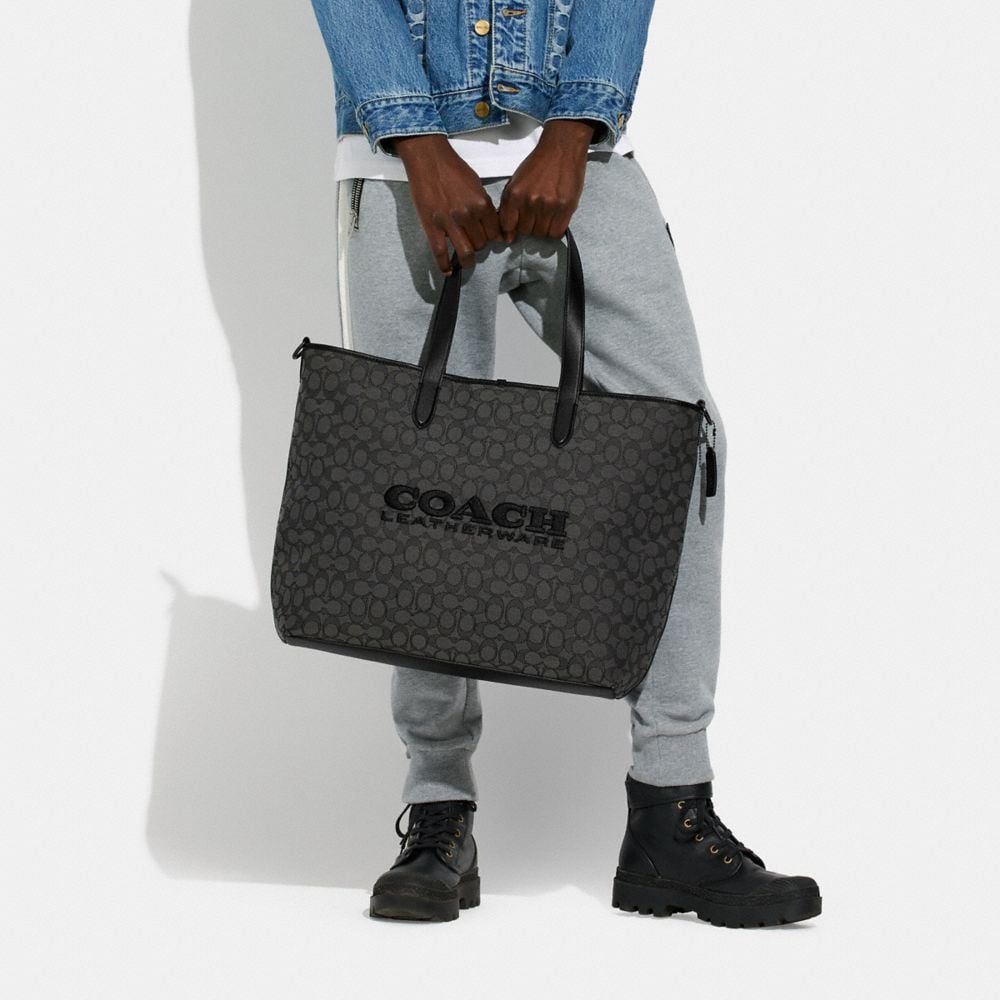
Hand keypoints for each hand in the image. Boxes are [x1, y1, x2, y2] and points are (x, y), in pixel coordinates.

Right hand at [394, 134, 502, 274]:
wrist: (428, 158)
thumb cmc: (452, 168)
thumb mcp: (476, 184)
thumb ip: (483, 205)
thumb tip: (488, 223)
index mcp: (482, 204)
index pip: (494, 233)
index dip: (491, 238)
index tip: (487, 239)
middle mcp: (468, 215)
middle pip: (480, 244)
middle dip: (478, 246)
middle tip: (472, 244)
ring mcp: (450, 222)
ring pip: (465, 253)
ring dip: (466, 260)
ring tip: (465, 261)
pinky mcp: (432, 227)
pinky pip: (440, 254)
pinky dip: (444, 266)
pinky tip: (448, 272)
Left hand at [497, 118, 596, 240]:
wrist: (561, 148)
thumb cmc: (538, 165)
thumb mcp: (516, 182)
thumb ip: (510, 206)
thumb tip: (507, 234)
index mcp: (514, 194)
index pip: (507, 226)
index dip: (511, 229)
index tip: (515, 227)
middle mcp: (530, 201)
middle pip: (525, 232)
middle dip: (528, 226)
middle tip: (534, 214)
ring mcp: (548, 205)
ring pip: (541, 234)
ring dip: (542, 228)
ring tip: (546, 213)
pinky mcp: (565, 207)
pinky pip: (556, 232)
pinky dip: (555, 229)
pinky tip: (555, 218)